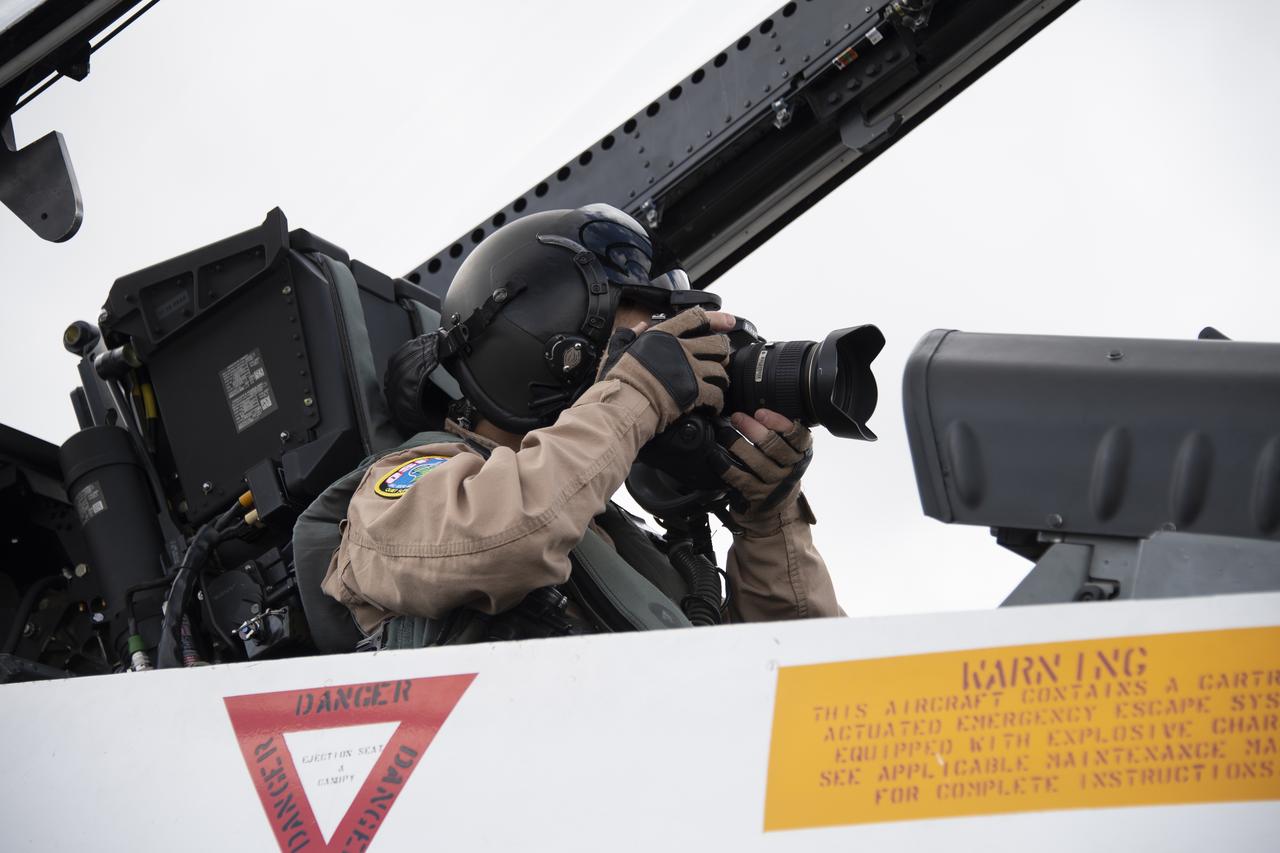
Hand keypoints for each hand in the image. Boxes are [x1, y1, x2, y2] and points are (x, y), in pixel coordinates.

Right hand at [597, 307, 734, 431]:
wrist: (625, 402)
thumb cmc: (621, 379)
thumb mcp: (620, 349)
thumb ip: (630, 335)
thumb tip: (640, 326)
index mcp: (664, 335)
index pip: (696, 318)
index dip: (716, 318)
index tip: (728, 321)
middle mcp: (681, 349)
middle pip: (717, 344)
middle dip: (723, 351)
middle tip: (722, 359)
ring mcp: (689, 370)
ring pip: (720, 370)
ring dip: (722, 378)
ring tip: (719, 385)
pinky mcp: (695, 392)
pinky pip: (716, 394)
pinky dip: (718, 401)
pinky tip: (714, 405)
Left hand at [717, 408, 812, 520]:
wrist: (776, 512)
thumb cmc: (777, 474)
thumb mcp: (786, 455)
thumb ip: (778, 435)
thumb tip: (752, 411)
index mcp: (801, 453)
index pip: (797, 435)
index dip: (778, 422)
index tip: (759, 413)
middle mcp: (791, 468)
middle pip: (774, 446)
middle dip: (752, 429)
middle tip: (736, 417)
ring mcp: (775, 484)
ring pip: (757, 462)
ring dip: (737, 444)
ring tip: (724, 433)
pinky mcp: (758, 496)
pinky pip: (741, 478)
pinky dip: (726, 465)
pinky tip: (716, 456)